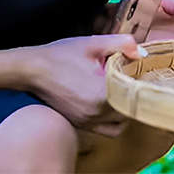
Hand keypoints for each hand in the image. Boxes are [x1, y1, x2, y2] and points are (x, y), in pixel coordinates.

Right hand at [24, 34, 143, 136]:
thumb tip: (141, 52)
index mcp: (103, 94)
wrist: (32, 69)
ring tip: (119, 92)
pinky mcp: (80, 125)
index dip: (141, 84)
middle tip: (130, 79)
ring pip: (119, 124)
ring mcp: (87, 122)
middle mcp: (96, 113)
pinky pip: (105, 129)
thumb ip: (122, 44)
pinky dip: (110, 119)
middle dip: (133, 97)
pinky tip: (107, 101)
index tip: (139, 73)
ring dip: (124, 110)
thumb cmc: (61, 55)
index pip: (135, 96)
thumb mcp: (93, 44)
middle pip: (130, 111)